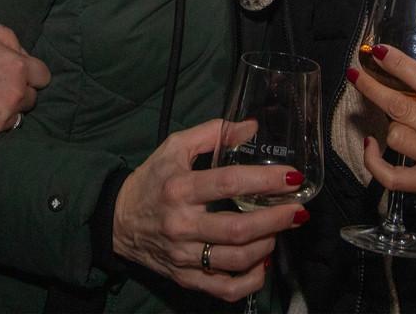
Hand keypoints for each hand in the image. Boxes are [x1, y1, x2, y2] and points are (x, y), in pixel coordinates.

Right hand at [0, 16, 50, 143]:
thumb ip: (7, 39)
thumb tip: (19, 52)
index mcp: (17, 68)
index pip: (43, 75)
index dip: (30, 72)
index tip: (18, 72)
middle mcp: (15, 95)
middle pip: (31, 97)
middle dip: (20, 90)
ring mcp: (2, 117)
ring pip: (17, 114)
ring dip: (7, 107)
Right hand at [112, 119, 308, 302]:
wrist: (117, 221)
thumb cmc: (151, 179)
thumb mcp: (174, 147)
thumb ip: (212, 133)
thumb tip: (252, 126)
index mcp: (179, 188)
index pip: (228, 184)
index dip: (264, 180)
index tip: (291, 177)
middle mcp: (182, 224)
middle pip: (237, 229)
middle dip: (276, 220)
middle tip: (297, 210)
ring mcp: (184, 256)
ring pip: (236, 260)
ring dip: (267, 245)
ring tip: (280, 230)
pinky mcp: (186, 278)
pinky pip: (226, 289)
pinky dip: (251, 279)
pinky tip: (263, 262)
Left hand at [350, 42, 415, 221]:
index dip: (400, 64)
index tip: (379, 51)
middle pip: (403, 107)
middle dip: (373, 87)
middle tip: (356, 73)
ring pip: (396, 136)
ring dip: (385, 123)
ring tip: (388, 116)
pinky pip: (391, 176)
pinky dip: (373, 161)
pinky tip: (370, 144)